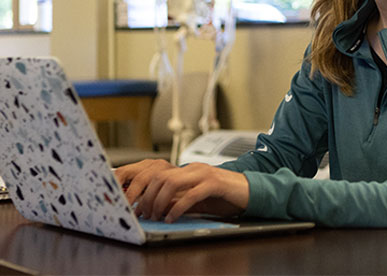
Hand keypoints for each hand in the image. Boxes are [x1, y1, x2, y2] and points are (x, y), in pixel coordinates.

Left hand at [115, 159, 248, 222]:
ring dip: (159, 202)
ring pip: (171, 183)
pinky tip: (172, 217)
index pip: (157, 173)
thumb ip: (179, 198)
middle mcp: (193, 168)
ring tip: (156, 216)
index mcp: (187, 169)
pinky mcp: (214, 184)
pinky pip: (191, 195)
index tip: (136, 205)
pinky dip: (178, 208)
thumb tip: (159, 208)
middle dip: (147, 196)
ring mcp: (204, 174)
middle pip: (160, 176)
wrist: (249, 190)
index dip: (143, 189)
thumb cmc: (224, 194)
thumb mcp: (197, 196)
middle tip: (144, 213)